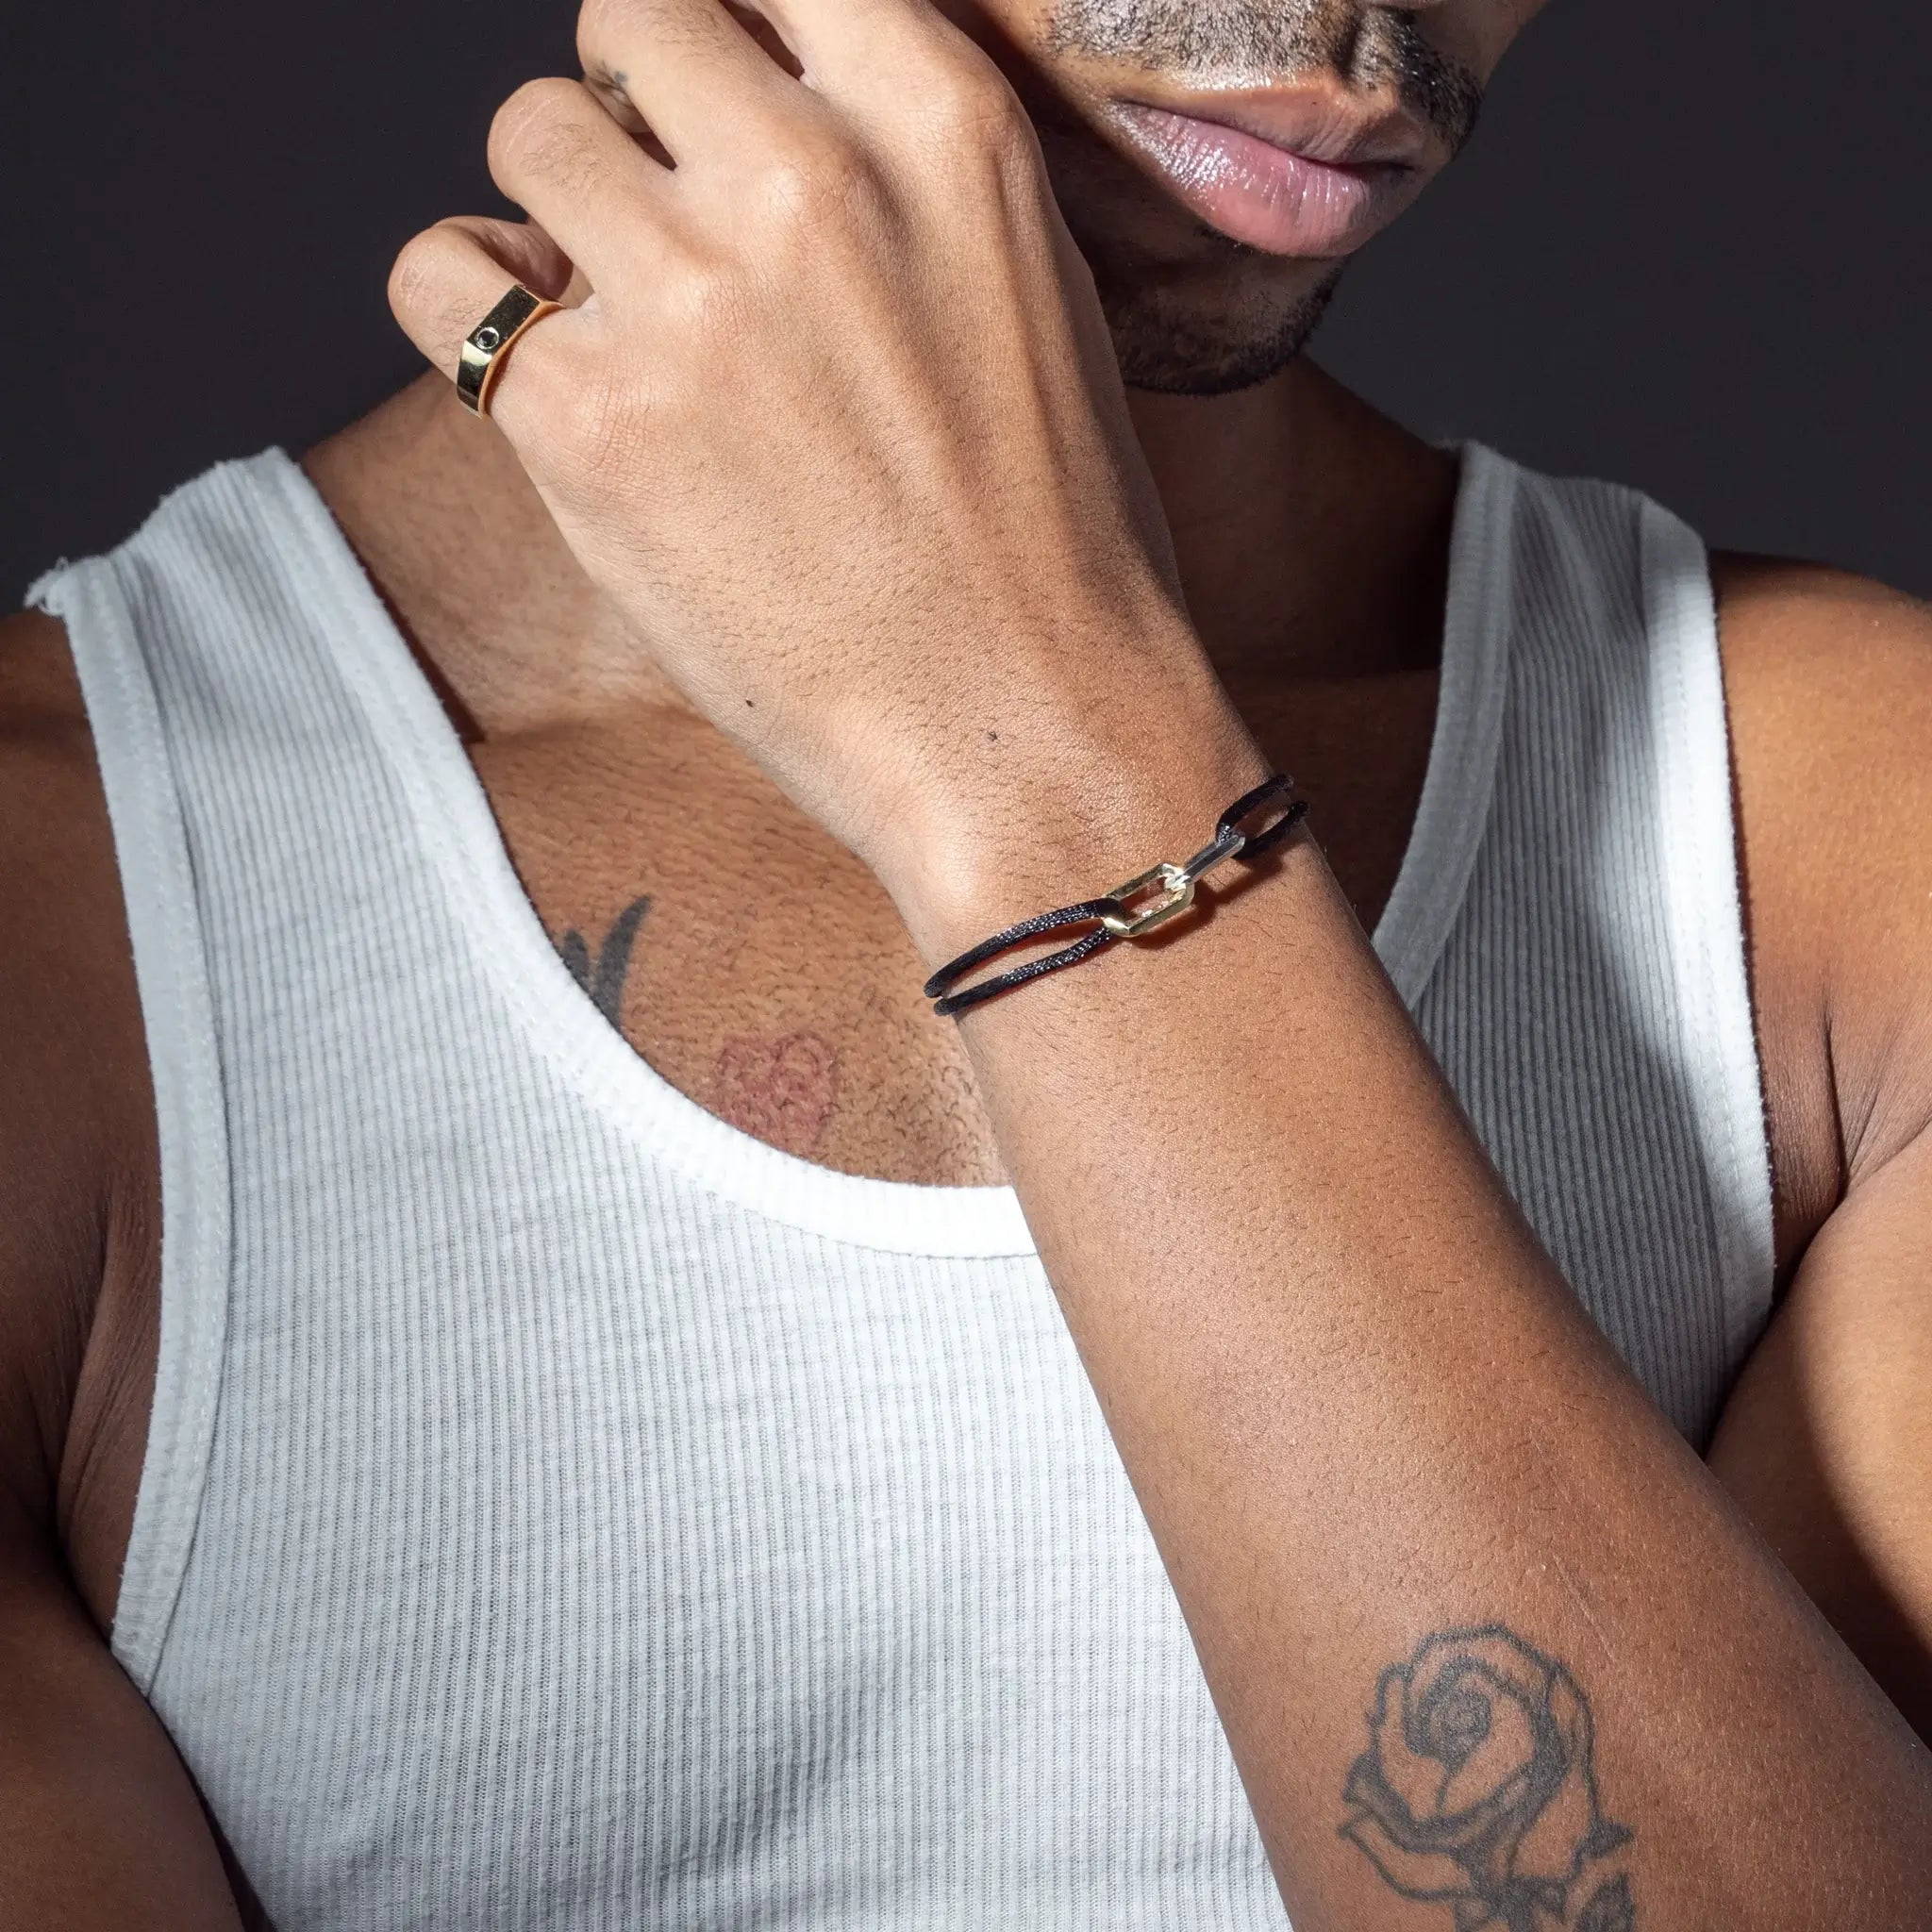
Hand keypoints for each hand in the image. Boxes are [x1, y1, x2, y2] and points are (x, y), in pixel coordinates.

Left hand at [387, 0, 1262, 945]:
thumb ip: (904, 170)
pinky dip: (468, 312)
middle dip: (634, 104)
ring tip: (623, 323)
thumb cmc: (1053, 541)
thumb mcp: (1029, 292)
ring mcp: (689, 298)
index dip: (733, 35)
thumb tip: (768, 106)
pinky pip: (437, 278)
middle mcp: (809, 180)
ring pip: (526, 130)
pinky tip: (541, 376)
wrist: (1027, 728)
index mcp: (942, 127)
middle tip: (669, 220)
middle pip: (628, 14)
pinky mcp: (587, 425)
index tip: (726, 107)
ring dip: (557, 215)